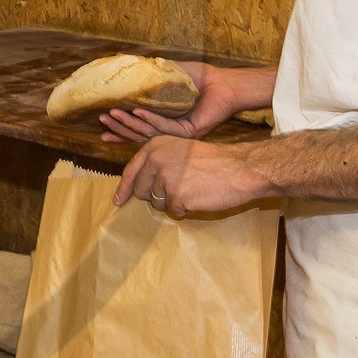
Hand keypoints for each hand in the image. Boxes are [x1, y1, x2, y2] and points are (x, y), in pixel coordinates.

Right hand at [99, 62, 264, 142]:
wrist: (224, 83)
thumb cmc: (200, 78)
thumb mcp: (168, 74)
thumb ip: (149, 75)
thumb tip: (126, 65)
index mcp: (164, 120)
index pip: (139, 129)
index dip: (120, 130)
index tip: (102, 131)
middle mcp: (170, 131)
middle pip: (139, 133)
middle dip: (119, 127)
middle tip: (102, 119)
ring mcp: (179, 134)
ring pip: (148, 132)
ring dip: (129, 123)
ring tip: (112, 115)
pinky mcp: (189, 133)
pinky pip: (165, 128)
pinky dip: (149, 119)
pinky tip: (137, 111)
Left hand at [113, 135, 269, 215]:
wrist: (240, 168)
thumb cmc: (213, 161)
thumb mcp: (180, 151)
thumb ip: (157, 163)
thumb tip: (135, 186)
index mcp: (154, 146)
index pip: (131, 171)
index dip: (124, 188)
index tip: (118, 200)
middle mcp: (155, 159)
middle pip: (141, 190)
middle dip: (155, 195)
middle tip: (178, 190)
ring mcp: (165, 178)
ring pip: (157, 202)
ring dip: (173, 201)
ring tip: (193, 188)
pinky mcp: (177, 195)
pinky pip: (173, 211)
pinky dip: (185, 209)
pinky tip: (198, 197)